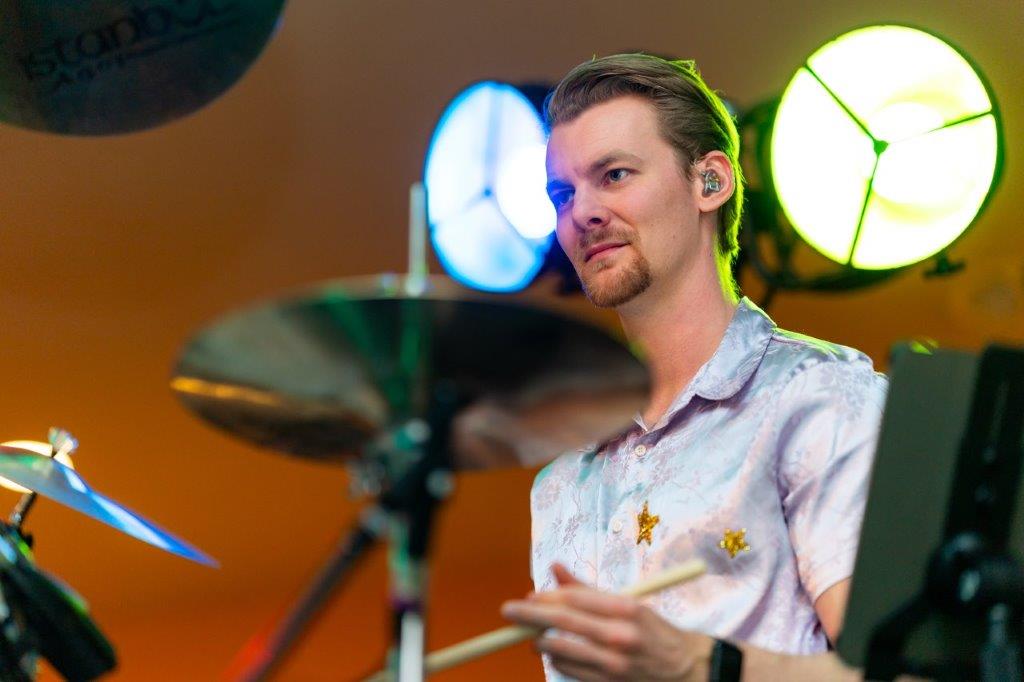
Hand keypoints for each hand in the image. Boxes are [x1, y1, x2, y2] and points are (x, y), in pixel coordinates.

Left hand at [501, 564, 712, 680]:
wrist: (685, 670)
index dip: (547, 596)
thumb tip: (554, 568)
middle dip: (529, 615)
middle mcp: (619, 636)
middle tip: (508, 611)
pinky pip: (569, 670)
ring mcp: (612, 664)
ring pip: (561, 650)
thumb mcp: (628, 603)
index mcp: (626, 609)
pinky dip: (557, 660)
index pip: (575, 598)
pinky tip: (556, 652)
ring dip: (540, 641)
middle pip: (562, 622)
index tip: (530, 596)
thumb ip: (588, 589)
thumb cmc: (653, 631)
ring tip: (533, 635)